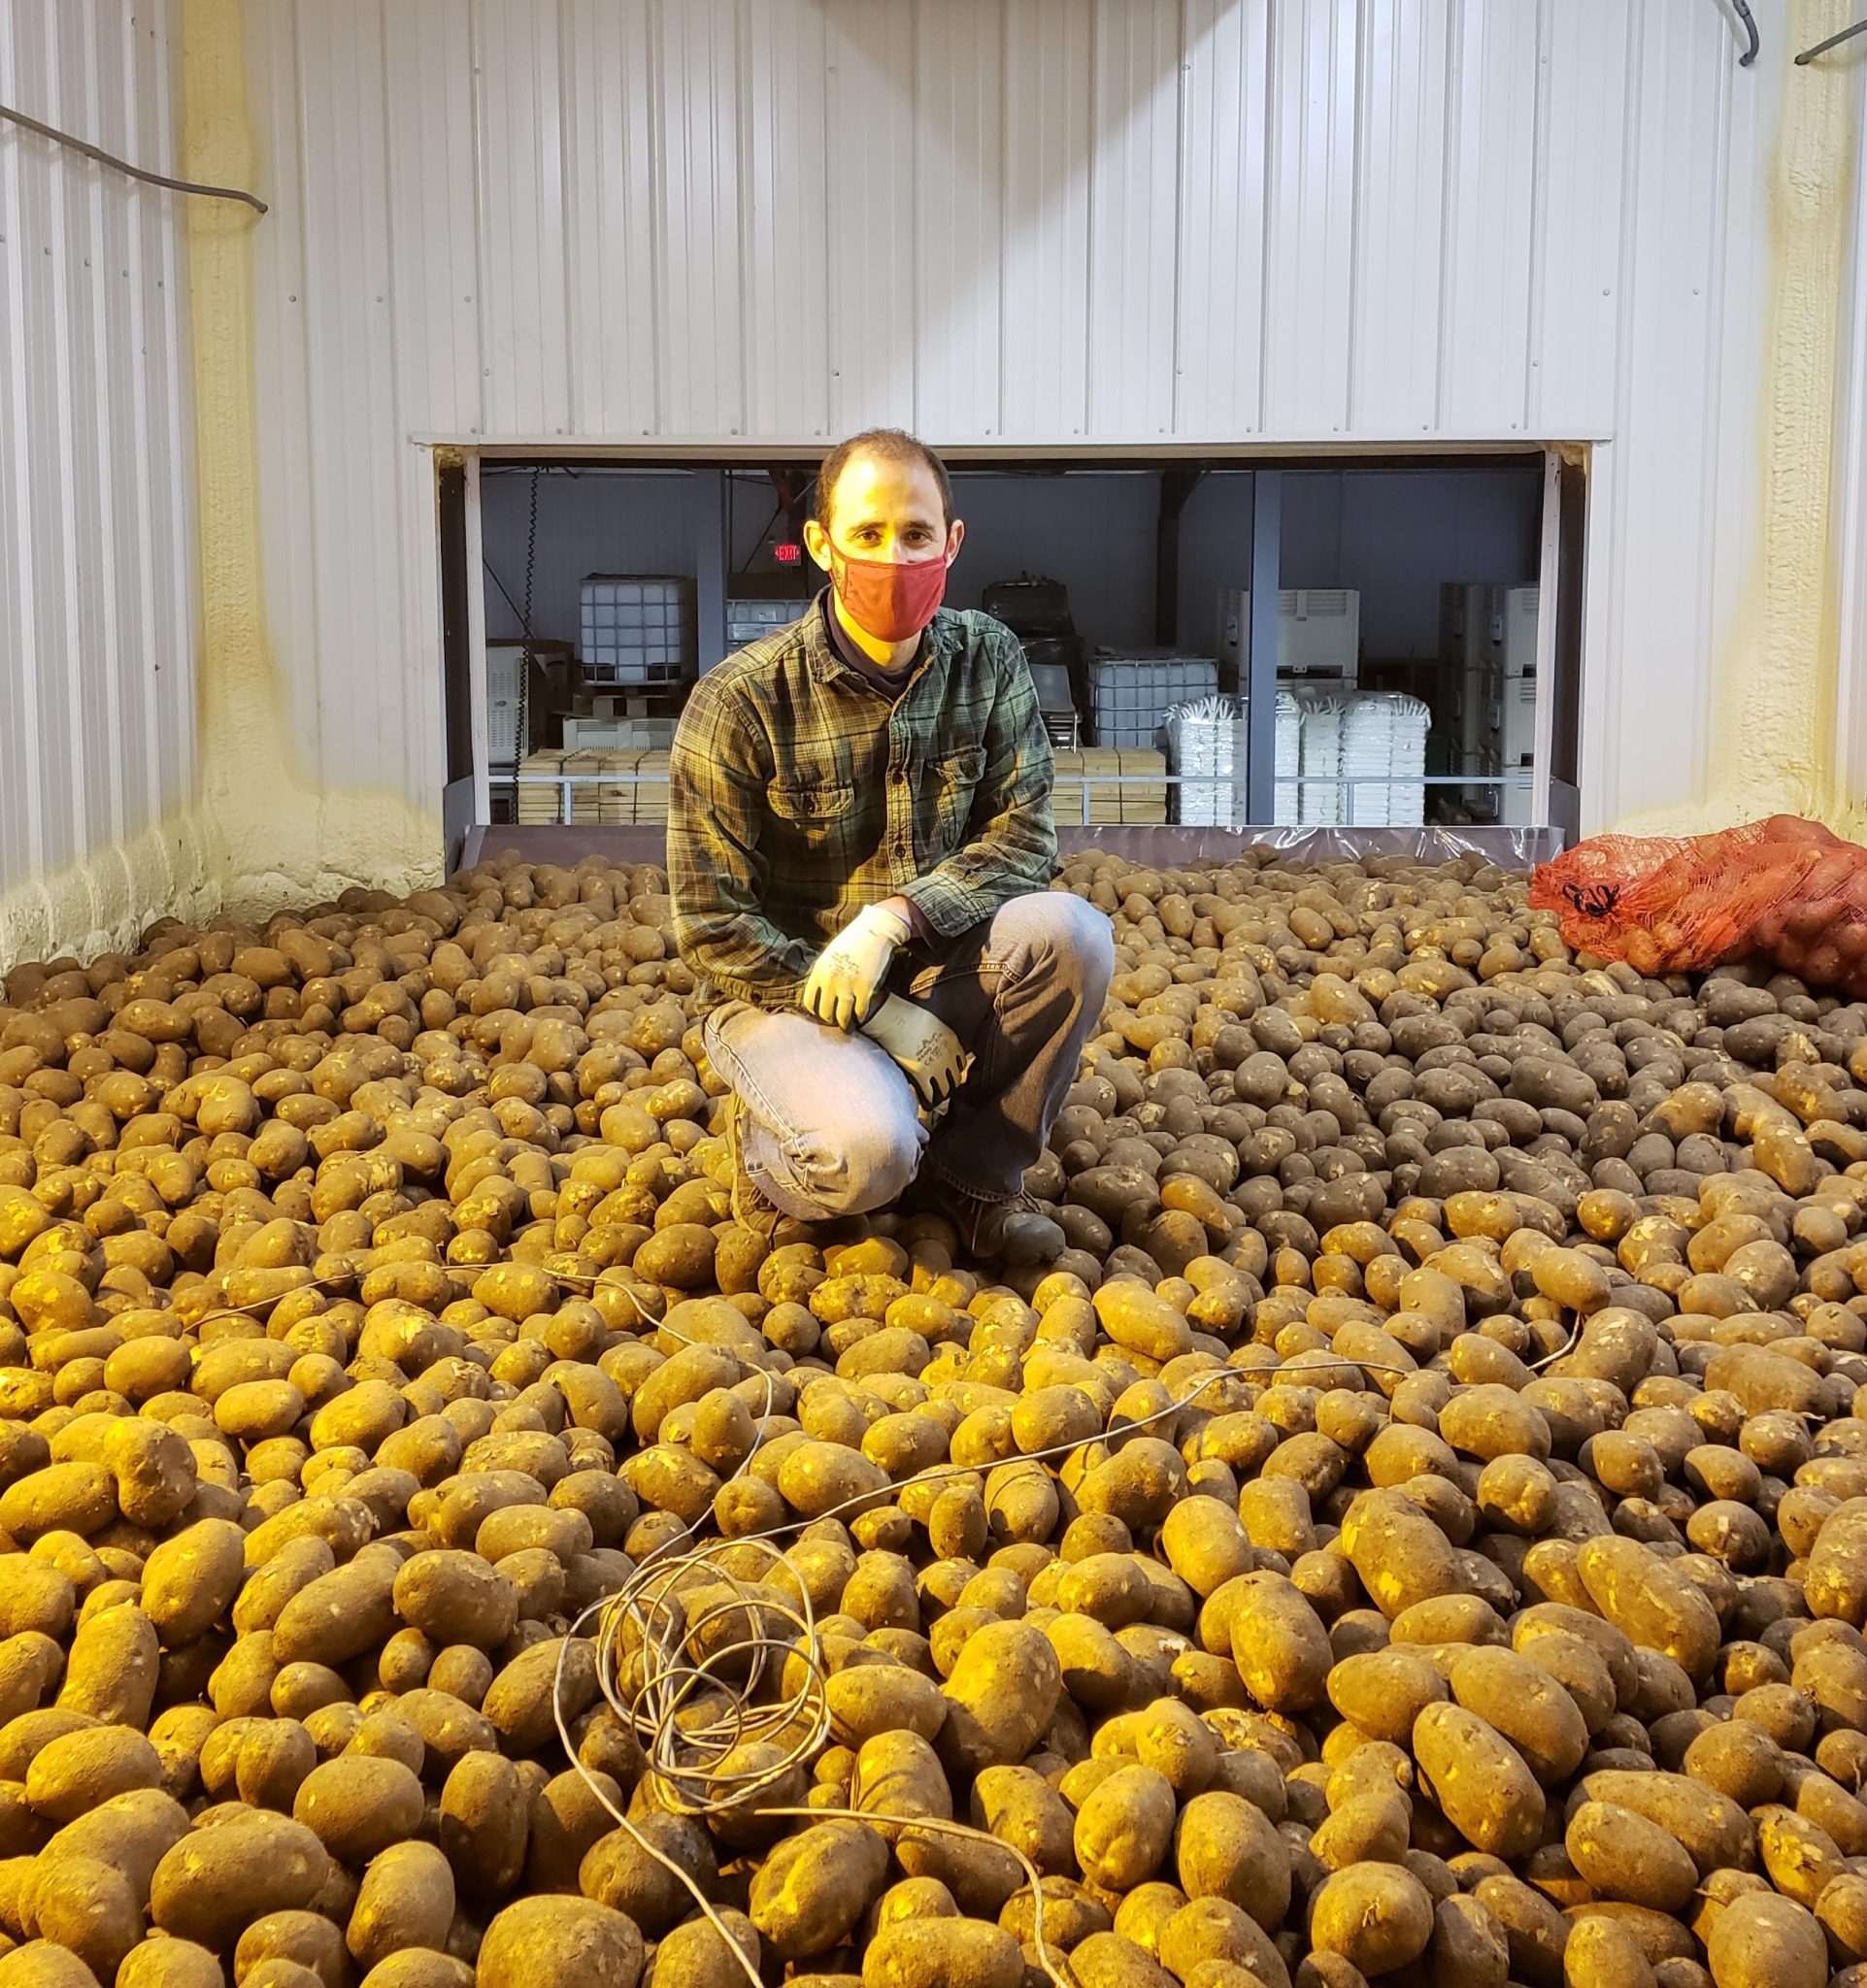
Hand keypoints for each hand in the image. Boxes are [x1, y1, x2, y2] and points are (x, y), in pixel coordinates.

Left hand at [800, 903, 912, 1028]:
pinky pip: (860, 1011)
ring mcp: (847, 986)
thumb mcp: (829, 955)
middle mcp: (830, 981)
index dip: (815, 1011)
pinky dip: (860, 1016)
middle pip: (825, 1012)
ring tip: (847, 1027)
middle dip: (830, 1020)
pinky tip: (861, 1016)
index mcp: (819, 972)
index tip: (821, 1013)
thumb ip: (824, 973)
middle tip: (835, 1022)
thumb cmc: (852, 941)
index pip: (809, 1001)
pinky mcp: (865, 989)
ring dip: (844, 1024)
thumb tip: (821, 990)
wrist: (874, 931)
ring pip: (842, 1016)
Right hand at [861, 994, 967, 1106]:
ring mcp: (937, 1066)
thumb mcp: (931, 1022)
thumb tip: (931, 1039)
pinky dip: (928, 1101)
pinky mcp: (922, 1075)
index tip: (948, 1074)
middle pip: (956, 1078)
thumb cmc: (906, 1014)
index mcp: (952, 1040)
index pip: (961, 1063)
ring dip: (941, 1095)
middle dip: (950, 1085)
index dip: (954, 1070)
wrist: (893, 1018)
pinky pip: (930, 1094)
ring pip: (946, 1089)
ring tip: (934, 1099)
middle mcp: (948, 1055)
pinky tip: (924, 1102)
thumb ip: (936, 1034)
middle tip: (942, 1089)